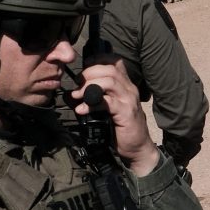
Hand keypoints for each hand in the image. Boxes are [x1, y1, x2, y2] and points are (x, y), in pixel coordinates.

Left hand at [75, 58, 158, 174]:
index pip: (114, 61)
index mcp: (125, 85)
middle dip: (89, 73)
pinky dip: (91, 104)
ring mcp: (129, 100)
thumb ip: (96, 97)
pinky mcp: (126, 113)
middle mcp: (129, 89)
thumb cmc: (120, 128)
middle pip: (109, 68)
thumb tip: (73, 92)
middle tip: (77, 85)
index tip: (83, 72)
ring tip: (78, 96)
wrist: (137, 148)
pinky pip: (107, 102)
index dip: (96, 61)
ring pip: (109, 81)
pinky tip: (82, 110)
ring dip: (89, 86)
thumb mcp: (108, 108)